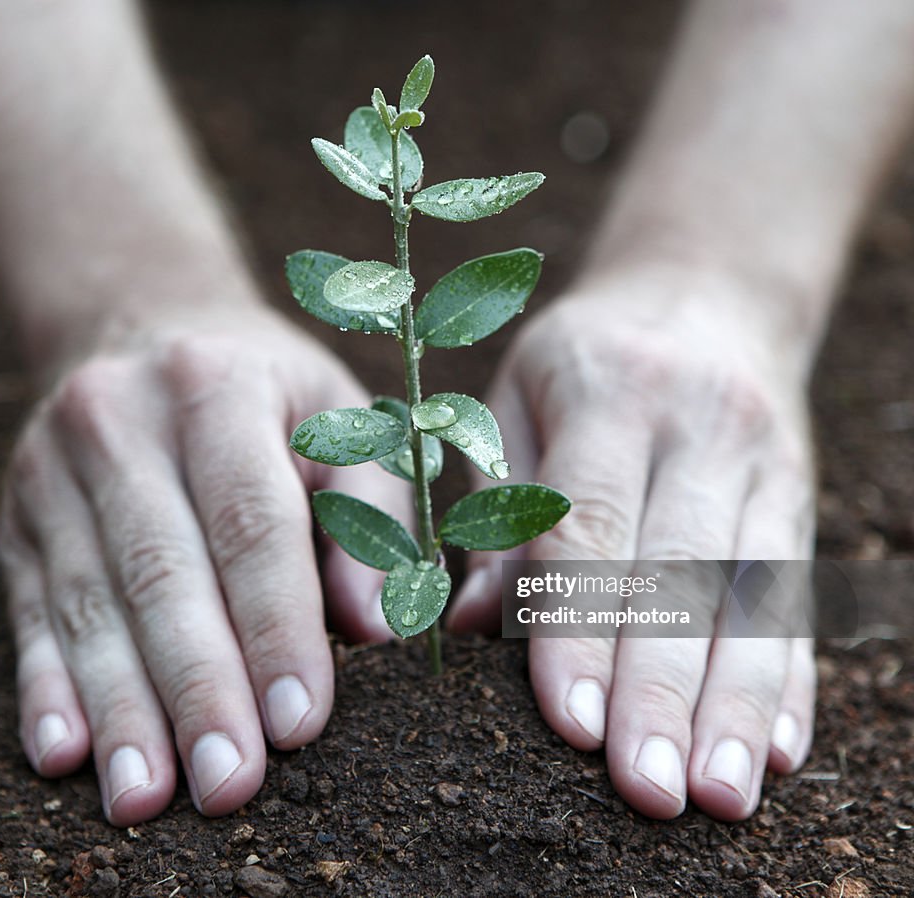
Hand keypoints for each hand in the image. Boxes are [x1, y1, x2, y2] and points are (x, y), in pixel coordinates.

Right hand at [0, 304, 400, 824]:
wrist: (142, 329)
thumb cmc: (266, 389)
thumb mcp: (337, 414)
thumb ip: (370, 510)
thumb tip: (376, 627)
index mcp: (217, 387)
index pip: (250, 521)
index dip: (275, 625)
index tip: (299, 721)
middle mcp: (121, 422)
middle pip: (163, 573)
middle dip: (199, 687)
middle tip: (231, 784)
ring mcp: (54, 470)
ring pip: (92, 604)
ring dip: (122, 708)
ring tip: (148, 795)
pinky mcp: (20, 517)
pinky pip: (31, 609)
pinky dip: (48, 686)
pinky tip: (66, 752)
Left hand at [449, 269, 816, 819]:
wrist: (706, 292)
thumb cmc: (583, 360)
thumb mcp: (516, 400)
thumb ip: (494, 507)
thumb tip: (466, 626)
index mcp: (608, 392)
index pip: (591, 525)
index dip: (582, 627)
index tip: (574, 724)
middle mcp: (697, 428)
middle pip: (680, 573)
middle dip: (662, 690)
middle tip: (646, 790)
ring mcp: (762, 463)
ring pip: (752, 595)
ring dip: (737, 705)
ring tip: (721, 796)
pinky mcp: (798, 497)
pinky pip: (795, 593)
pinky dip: (790, 676)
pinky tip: (782, 750)